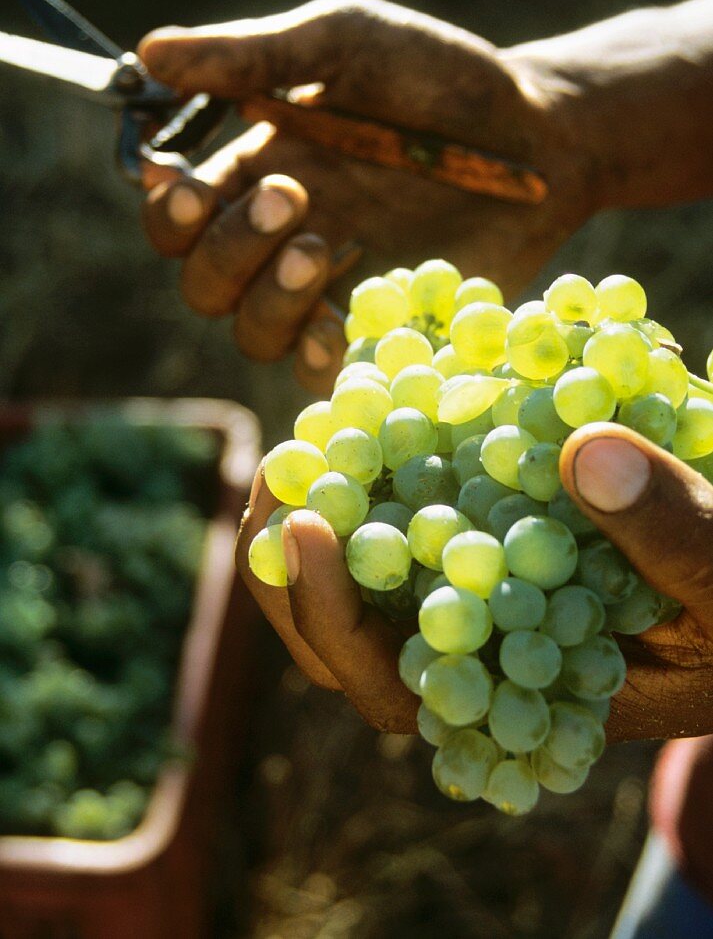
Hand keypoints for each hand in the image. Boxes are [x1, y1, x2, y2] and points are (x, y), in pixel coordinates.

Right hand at [137, 0, 594, 390]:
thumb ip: (255, 54)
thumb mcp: (347, 42)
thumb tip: (148, 52)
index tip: (191, 187)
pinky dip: (315, 357)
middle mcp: (283, 239)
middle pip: (204, 285)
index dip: (170, 216)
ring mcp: (333, 289)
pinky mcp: (382, 325)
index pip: (177, 219)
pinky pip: (323, 369)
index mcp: (259, 170)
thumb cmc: (439, 79)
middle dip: (227, 250)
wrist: (541, 133)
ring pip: (252, 332)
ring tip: (320, 246)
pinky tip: (337, 328)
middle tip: (293, 196)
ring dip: (267, 299)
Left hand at [236, 423, 712, 740]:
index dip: (332, 618)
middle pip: (339, 633)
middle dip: (288, 558)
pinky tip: (369, 386)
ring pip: (357, 568)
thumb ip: (672, 533)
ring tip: (311, 420)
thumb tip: (584, 455)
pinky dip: (376, 453)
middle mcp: (473, 647)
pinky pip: (401, 504)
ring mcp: (468, 584)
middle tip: (281, 465)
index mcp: (509, 693)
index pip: (388, 684)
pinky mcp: (477, 524)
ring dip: (320, 497)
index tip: (306, 528)